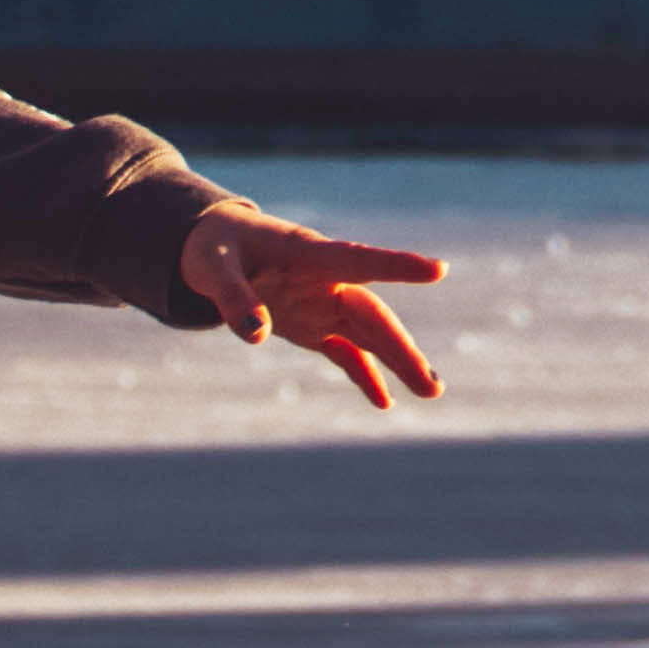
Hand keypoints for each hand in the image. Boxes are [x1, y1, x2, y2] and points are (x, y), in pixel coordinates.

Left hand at [180, 206, 445, 411]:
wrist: (215, 245)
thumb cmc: (214, 247)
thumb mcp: (211, 268)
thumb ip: (232, 297)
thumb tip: (256, 335)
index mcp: (306, 253)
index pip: (357, 260)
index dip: (395, 266)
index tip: (438, 270)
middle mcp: (325, 279)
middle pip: (371, 314)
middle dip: (401, 348)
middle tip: (431, 383)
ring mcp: (322, 303)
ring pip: (368, 334)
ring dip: (398, 361)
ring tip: (431, 391)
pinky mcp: (313, 324)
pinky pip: (344, 351)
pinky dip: (363, 374)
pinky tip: (385, 402)